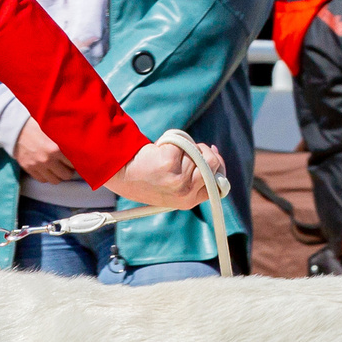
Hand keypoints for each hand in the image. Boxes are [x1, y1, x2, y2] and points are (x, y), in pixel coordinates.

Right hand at [11, 119, 76, 183]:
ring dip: (58, 176)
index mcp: (55, 149)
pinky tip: (47, 170)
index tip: (76, 160)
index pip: (73, 163)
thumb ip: (63, 140)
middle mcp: (47, 160)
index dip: (76, 162)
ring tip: (58, 170)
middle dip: (68, 171)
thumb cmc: (35, 126)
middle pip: (66, 175)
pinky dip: (46, 177)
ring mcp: (37, 166)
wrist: (15, 129)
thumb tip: (75, 146)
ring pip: (55, 180)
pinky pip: (42, 180)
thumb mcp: (52, 130)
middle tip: (68, 166)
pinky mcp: (29, 169)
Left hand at [107, 138, 226, 208]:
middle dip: (203, 151)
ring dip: (184, 146)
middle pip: (212, 163)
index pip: (218, 184)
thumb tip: (215, 152)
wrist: (123, 174)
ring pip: (196, 152)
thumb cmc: (148, 178)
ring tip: (166, 154)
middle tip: (188, 149)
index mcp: (189, 201)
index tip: (212, 154)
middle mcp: (186, 193)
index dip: (219, 166)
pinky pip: (182, 143)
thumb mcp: (175, 187)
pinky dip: (171, 140)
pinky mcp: (168, 163)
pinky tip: (158, 149)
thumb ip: (195, 178)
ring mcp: (177, 179)